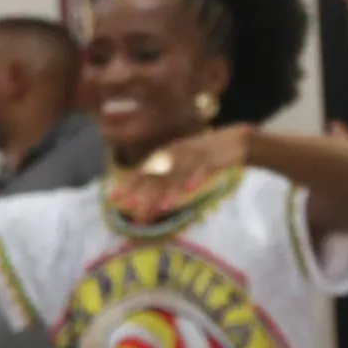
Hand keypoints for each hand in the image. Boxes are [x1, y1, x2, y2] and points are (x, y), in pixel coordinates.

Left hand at [104, 124, 248, 222]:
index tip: (113, 198)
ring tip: (161, 207)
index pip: (143, 172)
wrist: (235, 141)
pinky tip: (190, 189)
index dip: (128, 185)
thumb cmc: (203, 158)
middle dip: (143, 191)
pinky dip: (196, 178)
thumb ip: (166, 185)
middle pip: (157, 175)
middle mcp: (175, 155)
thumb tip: (151, 207)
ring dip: (169, 190)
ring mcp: (193, 156)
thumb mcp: (181, 168)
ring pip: (178, 174)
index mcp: (165, 157)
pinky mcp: (212, 159)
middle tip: (129, 206)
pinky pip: (203, 170)